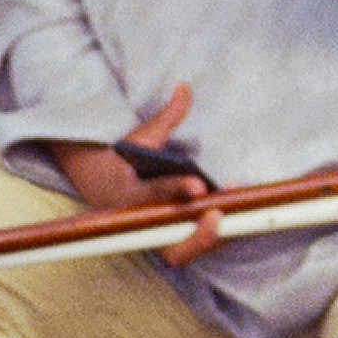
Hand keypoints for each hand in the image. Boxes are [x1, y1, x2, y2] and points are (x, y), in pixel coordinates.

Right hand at [46, 82, 219, 265]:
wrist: (99, 185)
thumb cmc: (125, 161)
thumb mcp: (142, 137)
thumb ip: (167, 117)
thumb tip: (184, 87)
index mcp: (129, 192)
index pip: (155, 192)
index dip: (177, 190)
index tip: (198, 186)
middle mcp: (140, 220)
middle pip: (168, 243)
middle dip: (198, 236)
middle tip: (221, 215)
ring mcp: (152, 234)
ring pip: (183, 250)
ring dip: (212, 237)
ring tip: (238, 209)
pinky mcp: (165, 239)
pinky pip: (191, 245)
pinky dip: (214, 234)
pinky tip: (237, 211)